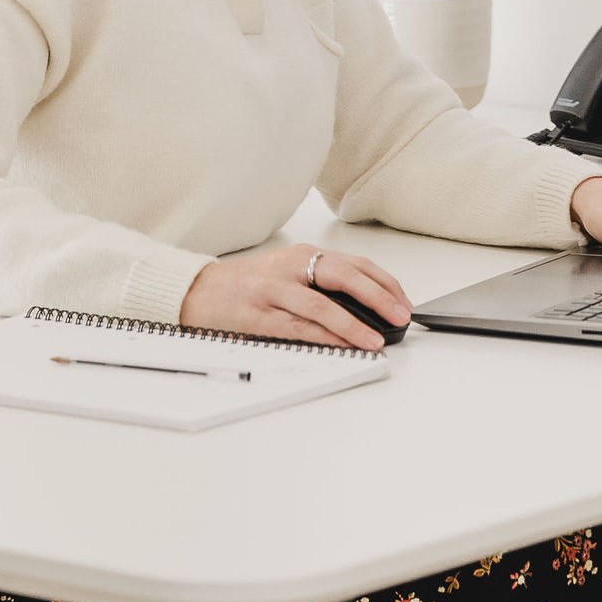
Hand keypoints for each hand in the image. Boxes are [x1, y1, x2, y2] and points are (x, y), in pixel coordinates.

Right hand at [179, 245, 410, 352]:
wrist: (198, 292)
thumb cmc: (248, 285)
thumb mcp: (288, 273)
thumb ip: (322, 284)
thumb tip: (369, 306)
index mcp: (303, 255)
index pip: (355, 264)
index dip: (384, 283)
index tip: (403, 301)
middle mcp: (291, 267)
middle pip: (343, 276)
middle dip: (378, 296)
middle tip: (400, 315)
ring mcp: (273, 290)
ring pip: (321, 305)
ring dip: (352, 324)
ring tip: (374, 339)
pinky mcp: (258, 315)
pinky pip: (297, 327)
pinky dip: (322, 337)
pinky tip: (340, 345)